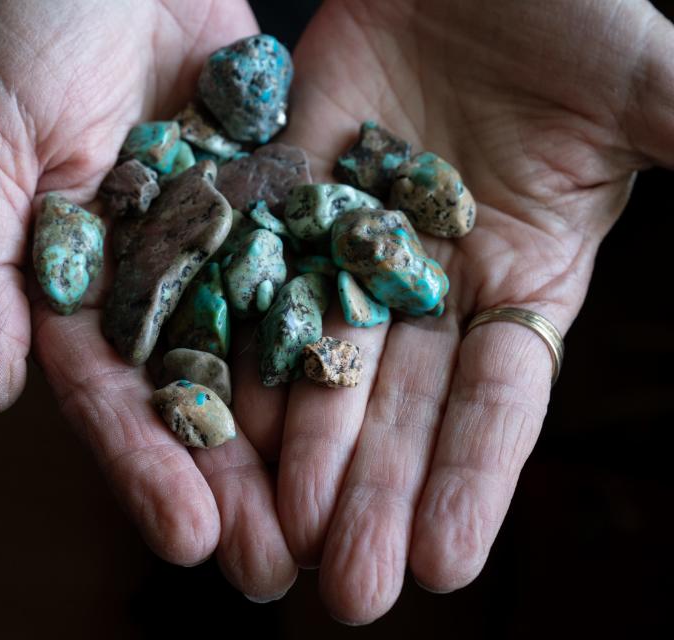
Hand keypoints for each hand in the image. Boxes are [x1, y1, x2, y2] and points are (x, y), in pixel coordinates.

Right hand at [0, 0, 297, 599]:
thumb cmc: (20, 33)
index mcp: (69, 285)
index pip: (105, 395)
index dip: (143, 467)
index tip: (191, 539)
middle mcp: (148, 279)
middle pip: (192, 395)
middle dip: (231, 484)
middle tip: (276, 570)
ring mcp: (217, 241)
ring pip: (261, 352)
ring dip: (296, 438)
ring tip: (339, 517)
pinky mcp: (275, 195)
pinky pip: (312, 268)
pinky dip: (340, 331)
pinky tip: (381, 397)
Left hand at [254, 0, 673, 622]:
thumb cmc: (568, 8)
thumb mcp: (647, 85)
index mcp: (526, 270)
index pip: (500, 400)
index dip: (474, 479)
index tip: (445, 565)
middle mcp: (432, 275)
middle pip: (398, 404)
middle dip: (374, 496)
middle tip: (349, 593)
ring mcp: (352, 239)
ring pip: (319, 359)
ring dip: (299, 450)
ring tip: (278, 537)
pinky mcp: (287, 191)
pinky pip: (258, 278)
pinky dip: (238, 344)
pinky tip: (217, 422)